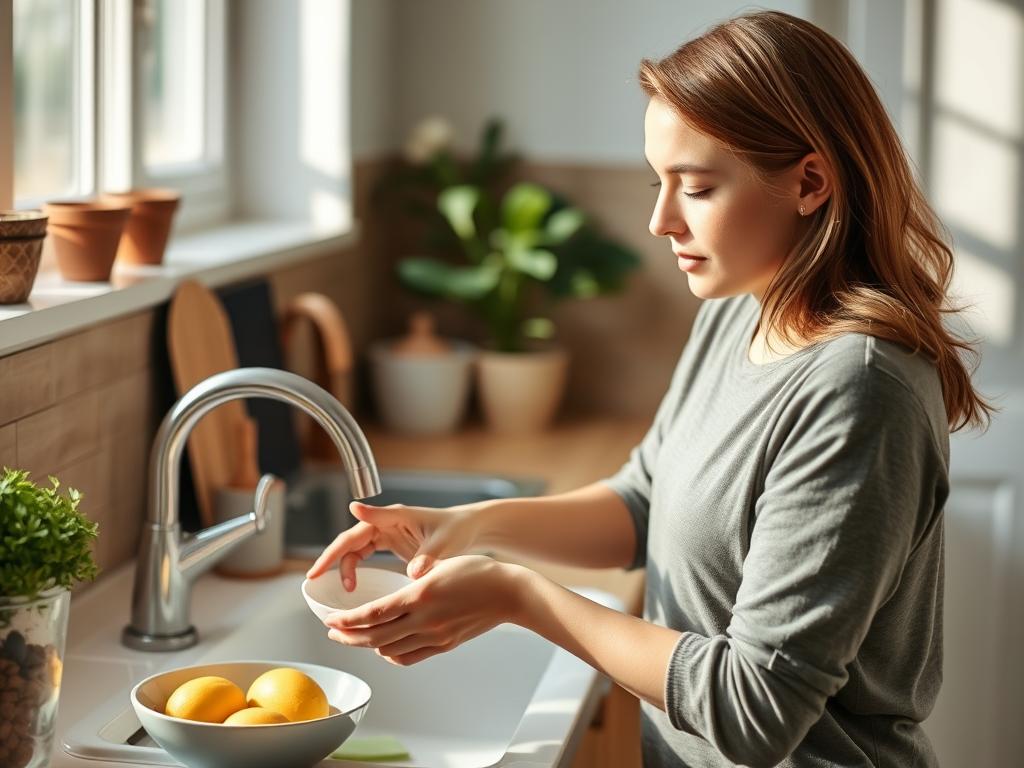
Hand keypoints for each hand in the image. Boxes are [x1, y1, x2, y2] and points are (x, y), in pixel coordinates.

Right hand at [306, 502, 480, 589]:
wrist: (469, 529)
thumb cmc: (457, 529)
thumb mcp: (444, 542)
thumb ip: (428, 557)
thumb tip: (413, 574)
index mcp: (397, 517)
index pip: (364, 524)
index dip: (341, 541)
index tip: (327, 550)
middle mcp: (387, 522)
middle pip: (351, 539)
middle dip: (332, 557)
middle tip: (315, 576)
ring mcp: (387, 533)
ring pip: (355, 548)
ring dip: (344, 566)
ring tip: (344, 589)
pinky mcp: (390, 544)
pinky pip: (363, 555)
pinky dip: (354, 569)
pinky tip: (352, 586)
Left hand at [323, 555, 526, 665]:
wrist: (509, 592)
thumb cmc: (478, 571)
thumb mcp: (439, 565)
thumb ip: (412, 582)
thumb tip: (389, 598)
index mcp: (420, 595)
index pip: (373, 613)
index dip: (347, 620)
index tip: (330, 620)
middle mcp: (425, 620)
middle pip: (375, 637)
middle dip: (349, 636)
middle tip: (332, 632)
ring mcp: (435, 636)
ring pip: (390, 650)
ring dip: (367, 646)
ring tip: (354, 638)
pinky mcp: (444, 645)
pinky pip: (409, 657)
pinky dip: (390, 655)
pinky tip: (383, 647)